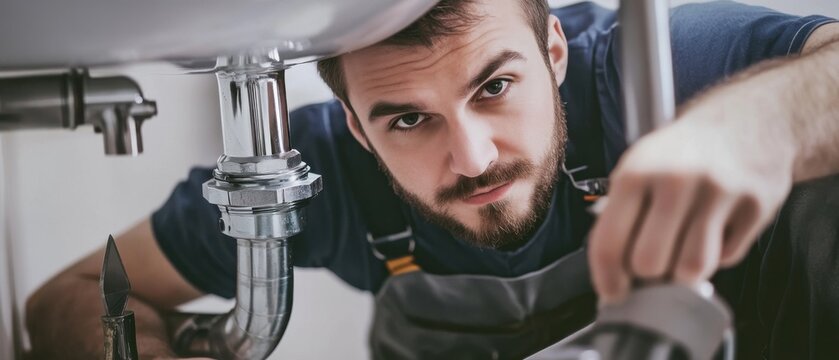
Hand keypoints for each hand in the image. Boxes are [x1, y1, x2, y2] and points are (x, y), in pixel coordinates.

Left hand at [588, 108, 794, 303]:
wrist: (747, 119)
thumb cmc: (682, 152)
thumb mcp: (638, 166)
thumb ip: (619, 213)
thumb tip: (609, 269)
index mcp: (636, 172)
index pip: (609, 244)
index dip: (607, 278)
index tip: (613, 293)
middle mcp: (676, 180)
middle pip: (650, 264)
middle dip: (648, 275)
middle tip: (653, 266)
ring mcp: (719, 192)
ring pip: (691, 269)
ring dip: (684, 271)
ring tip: (682, 250)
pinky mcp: (756, 205)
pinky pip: (728, 257)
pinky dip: (719, 255)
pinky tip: (715, 230)